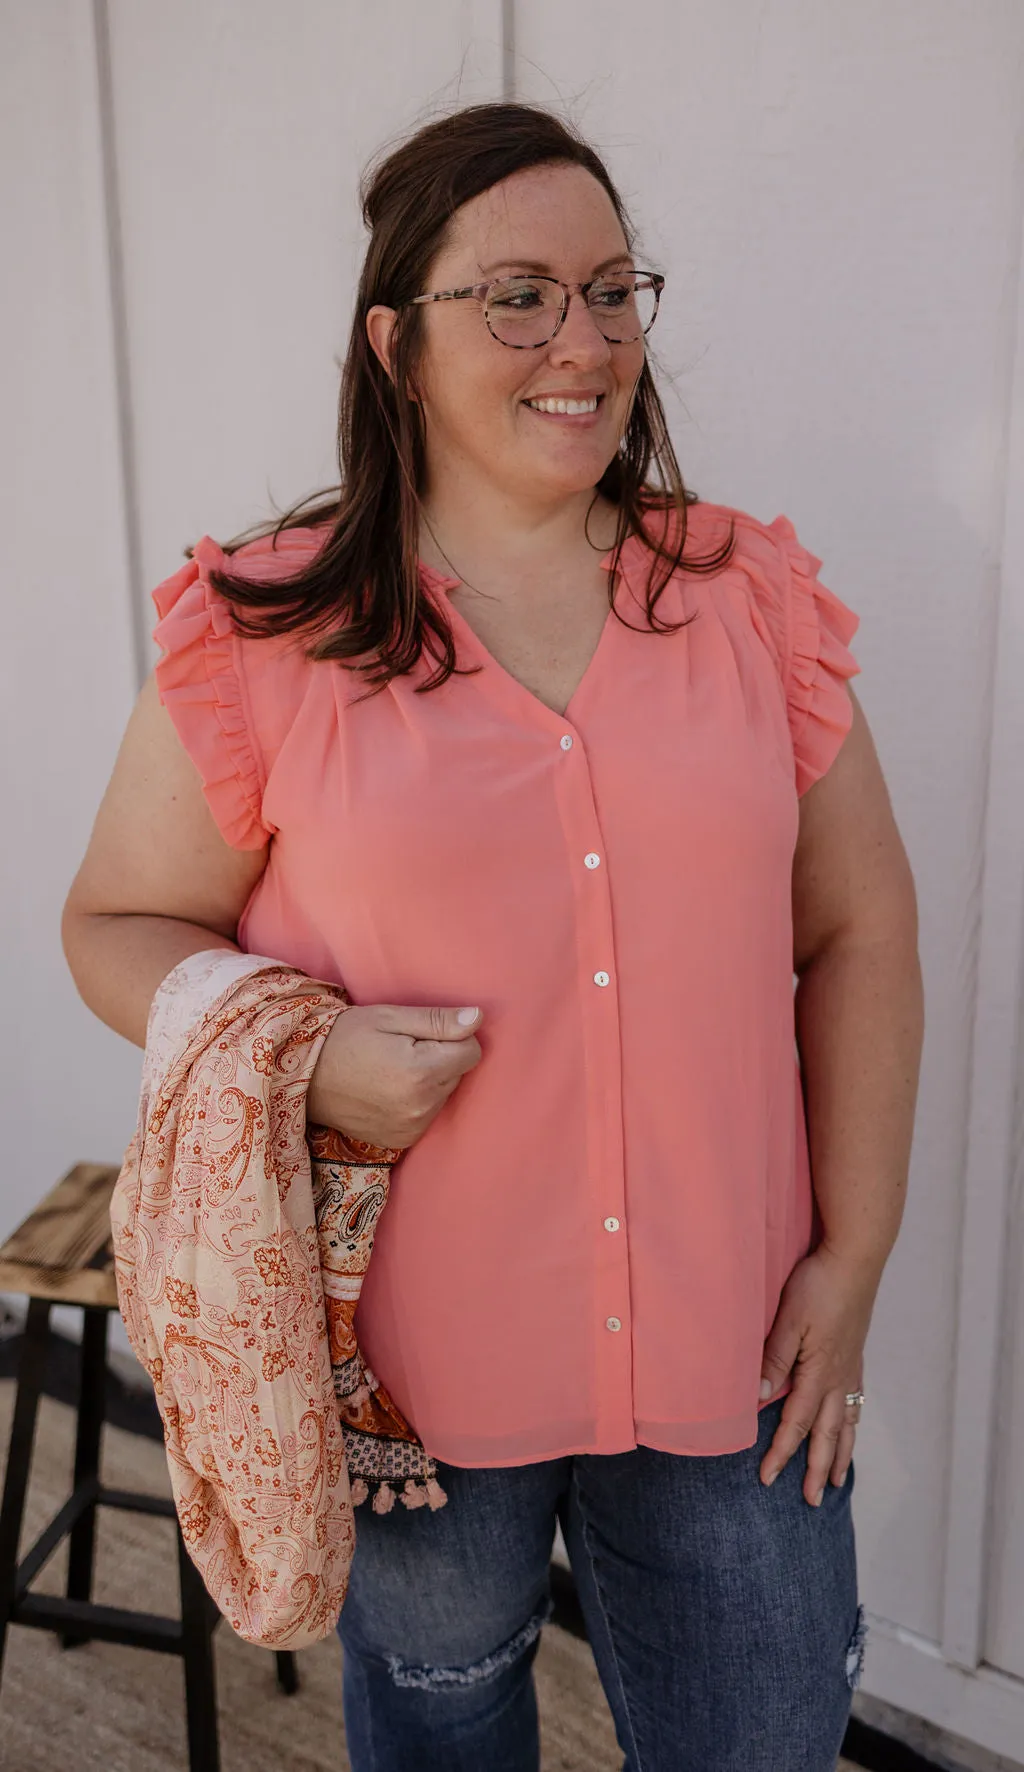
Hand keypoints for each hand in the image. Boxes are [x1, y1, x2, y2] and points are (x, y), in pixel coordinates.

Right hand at [307, 1002, 483, 1151]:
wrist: (303, 1076)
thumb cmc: (345, 1037)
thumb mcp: (390, 1018)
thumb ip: (437, 1021)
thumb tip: (478, 1019)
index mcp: (421, 1072)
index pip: (472, 1052)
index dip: (453, 1037)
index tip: (423, 1034)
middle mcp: (421, 1107)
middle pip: (458, 1075)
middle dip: (441, 1059)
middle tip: (402, 1050)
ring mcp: (410, 1129)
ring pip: (444, 1096)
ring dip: (429, 1082)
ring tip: (391, 1071)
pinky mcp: (400, 1141)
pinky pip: (426, 1116)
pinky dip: (416, 1103)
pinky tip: (388, 1092)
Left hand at [758, 1241, 879, 1506]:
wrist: (855, 1258)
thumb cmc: (818, 1285)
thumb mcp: (788, 1321)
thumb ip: (773, 1361)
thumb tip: (759, 1400)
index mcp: (818, 1373)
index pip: (796, 1424)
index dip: (780, 1453)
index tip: (767, 1480)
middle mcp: (838, 1378)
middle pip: (826, 1434)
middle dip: (817, 1469)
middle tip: (813, 1501)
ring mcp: (851, 1367)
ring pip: (846, 1422)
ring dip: (840, 1453)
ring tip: (839, 1479)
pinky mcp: (856, 1354)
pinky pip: (856, 1400)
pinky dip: (853, 1423)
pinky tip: (851, 1426)